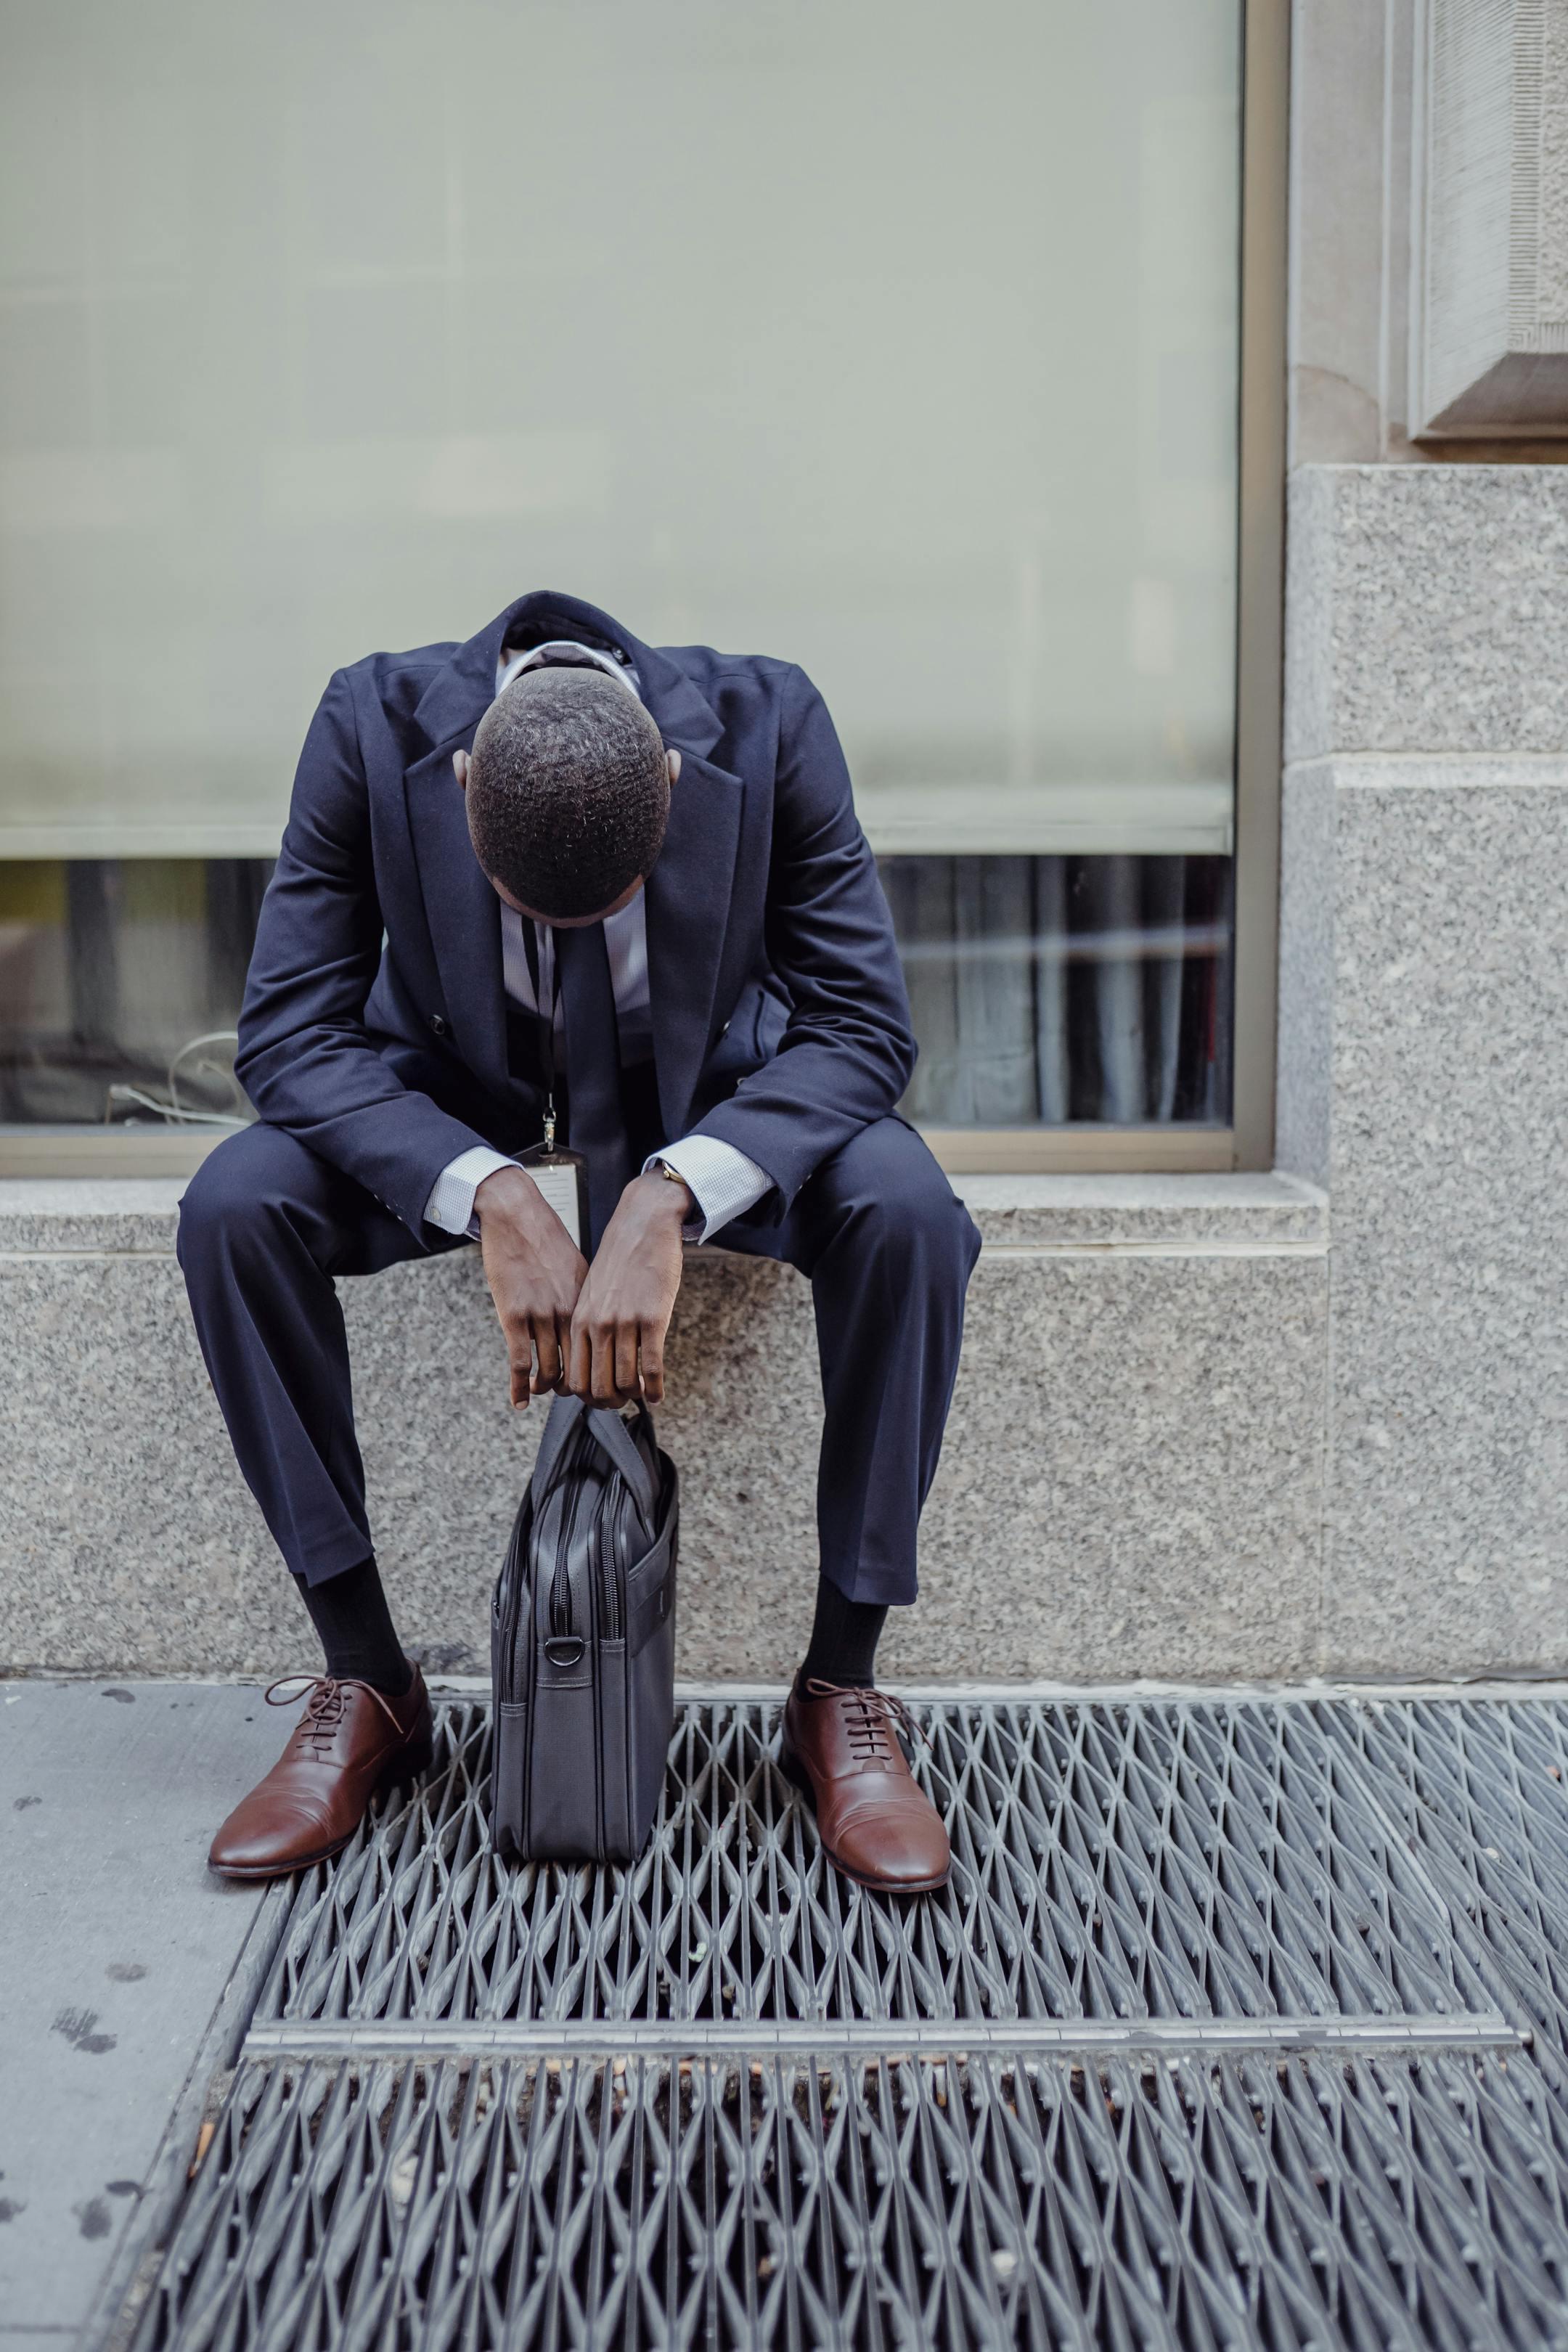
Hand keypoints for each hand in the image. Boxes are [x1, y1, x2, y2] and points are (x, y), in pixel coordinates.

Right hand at [475, 1165, 587, 1406]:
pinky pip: (520, 1362)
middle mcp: (569, 1312)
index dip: (607, 1375)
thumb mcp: (579, 1270)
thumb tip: (595, 1324)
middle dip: (585, 1392)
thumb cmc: (547, 1240)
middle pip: (582, 1367)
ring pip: (551, 1370)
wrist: (517, 1214)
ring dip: (548, 1389)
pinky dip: (519, 1387)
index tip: (606, 1389)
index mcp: (587, 1302)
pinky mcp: (513, 1314)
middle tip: (582, 1401)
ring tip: (543, 1392)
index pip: (603, 1351)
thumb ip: (585, 1299)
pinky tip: (520, 1401)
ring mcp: (541, 1314)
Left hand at [567, 1169, 690, 1406]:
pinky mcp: (653, 1318)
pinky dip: (656, 1389)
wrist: (643, 1223)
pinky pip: (652, 1367)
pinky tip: (658, 1394)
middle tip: (622, 1403)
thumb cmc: (621, 1259)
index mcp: (579, 1320)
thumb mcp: (593, 1292)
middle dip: (610, 1403)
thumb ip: (589, 1324)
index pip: (574, 1377)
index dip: (586, 1397)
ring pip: (625, 1382)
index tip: (600, 1398)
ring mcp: (625, 1322)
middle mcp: (598, 1325)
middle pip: (597, 1387)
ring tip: (642, 1395)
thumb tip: (593, 1359)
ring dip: (633, 1397)